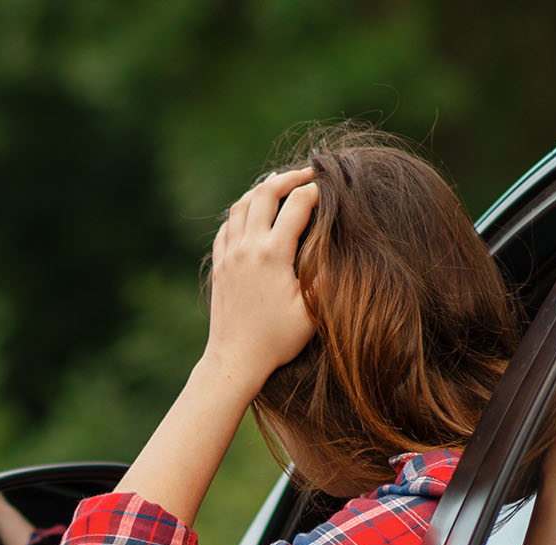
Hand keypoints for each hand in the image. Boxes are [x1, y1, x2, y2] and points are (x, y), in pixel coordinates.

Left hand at [202, 168, 320, 379]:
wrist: (235, 360)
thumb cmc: (277, 339)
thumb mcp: (312, 311)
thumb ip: (324, 275)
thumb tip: (336, 244)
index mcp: (273, 255)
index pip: (298, 205)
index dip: (316, 191)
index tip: (330, 188)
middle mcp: (247, 248)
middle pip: (265, 193)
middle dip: (288, 177)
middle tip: (308, 173)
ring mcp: (229, 255)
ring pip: (240, 205)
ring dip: (261, 189)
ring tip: (280, 185)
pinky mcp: (219, 266)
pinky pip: (226, 227)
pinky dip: (240, 212)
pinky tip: (251, 214)